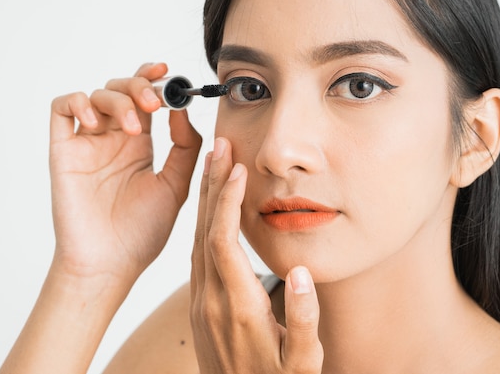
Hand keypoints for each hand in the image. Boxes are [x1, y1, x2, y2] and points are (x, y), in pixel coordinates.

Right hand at [49, 63, 201, 283]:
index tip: (169, 74)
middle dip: (139, 87)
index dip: (153, 80)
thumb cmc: (142, 232)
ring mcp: (88, 144)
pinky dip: (78, 103)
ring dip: (118, 100)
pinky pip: (61, 109)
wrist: (110, 264)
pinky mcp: (64, 151)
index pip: (144, 99)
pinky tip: (98, 124)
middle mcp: (114, 140)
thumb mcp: (175, 185)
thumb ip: (185, 147)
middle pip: (120, 90)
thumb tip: (184, 110)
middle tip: (154, 103)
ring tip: (135, 129)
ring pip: (95, 95)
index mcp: (140, 146)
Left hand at [190, 138, 323, 373]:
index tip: (237, 169)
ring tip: (213, 165)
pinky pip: (196, 254)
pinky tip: (211, 208)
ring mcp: (201, 302)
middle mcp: (211, 301)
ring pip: (195, 240)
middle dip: (211, 186)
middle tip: (219, 147)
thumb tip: (303, 274)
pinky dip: (202, 222)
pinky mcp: (199, 304)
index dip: (227, 203)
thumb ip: (304, 319)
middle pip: (203, 232)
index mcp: (237, 309)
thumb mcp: (302, 363)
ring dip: (204, 200)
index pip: (223, 243)